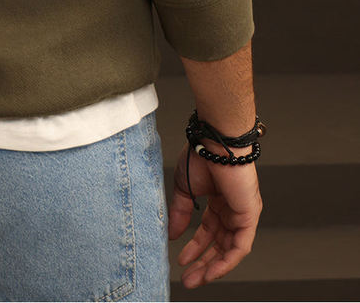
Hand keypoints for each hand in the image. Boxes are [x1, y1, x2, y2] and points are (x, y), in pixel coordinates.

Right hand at [168, 142, 261, 288]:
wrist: (214, 143)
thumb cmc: (201, 155)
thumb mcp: (184, 189)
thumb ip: (180, 213)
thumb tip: (172, 235)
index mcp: (218, 201)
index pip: (208, 232)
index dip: (195, 248)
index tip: (181, 261)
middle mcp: (232, 210)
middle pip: (219, 245)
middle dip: (203, 263)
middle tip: (188, 279)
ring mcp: (242, 214)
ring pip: (229, 250)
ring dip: (212, 267)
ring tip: (196, 279)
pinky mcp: (249, 217)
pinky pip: (240, 247)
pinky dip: (226, 262)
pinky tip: (211, 271)